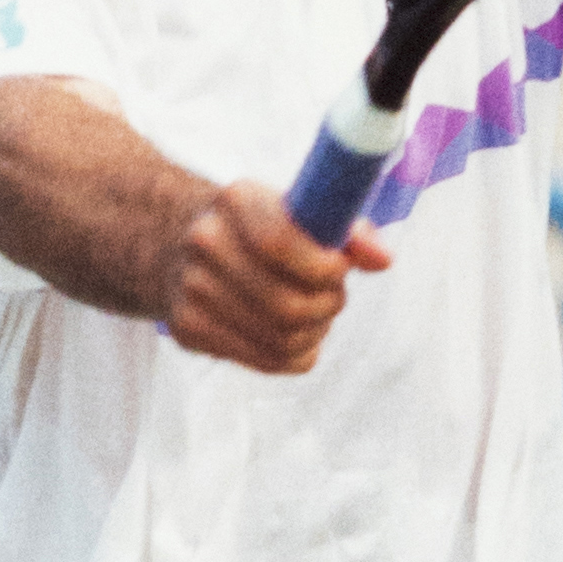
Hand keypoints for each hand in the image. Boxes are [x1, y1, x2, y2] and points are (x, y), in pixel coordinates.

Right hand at [160, 179, 388, 375]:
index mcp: (235, 200)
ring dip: (315, 332)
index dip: (323, 267)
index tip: (340, 269)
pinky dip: (296, 352)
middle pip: (285, 304)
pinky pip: (267, 361)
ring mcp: (190, 290)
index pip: (280, 244)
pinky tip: (295, 333)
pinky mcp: (188, 330)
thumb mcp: (297, 209)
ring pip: (280, 340)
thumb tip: (384, 259)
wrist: (178, 242)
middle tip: (334, 295)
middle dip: (326, 306)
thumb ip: (346, 229)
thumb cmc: (258, 225)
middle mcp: (204, 243)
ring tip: (316, 313)